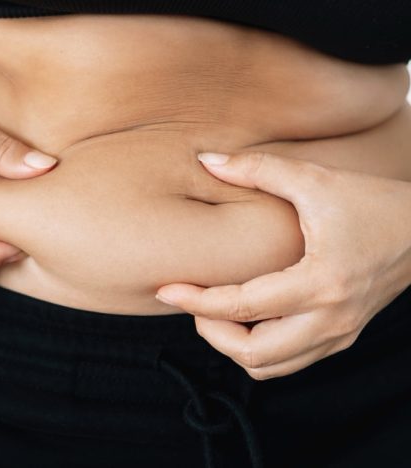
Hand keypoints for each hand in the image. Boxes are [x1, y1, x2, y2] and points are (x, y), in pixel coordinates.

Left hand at [155, 151, 410, 379]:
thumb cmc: (374, 203)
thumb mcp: (316, 179)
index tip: (166, 289)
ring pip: (269, 367)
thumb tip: (206, 161)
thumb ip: (258, 168)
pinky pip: (288, 361)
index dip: (196, 300)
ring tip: (217, 310)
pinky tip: (249, 316)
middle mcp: (330, 319)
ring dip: (233, 345)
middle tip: (195, 301)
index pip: (242, 307)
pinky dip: (258, 348)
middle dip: (211, 332)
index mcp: (321, 282)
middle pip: (252, 355)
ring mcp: (338, 334)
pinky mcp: (341, 337)